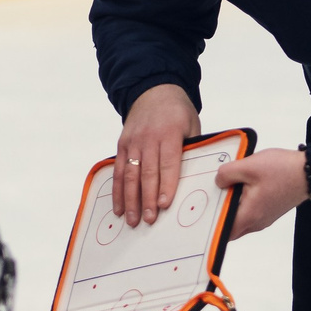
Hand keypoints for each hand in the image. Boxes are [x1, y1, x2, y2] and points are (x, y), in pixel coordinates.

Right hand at [115, 84, 199, 224]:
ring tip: (132, 220)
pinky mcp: (122, 144)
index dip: (166, 185)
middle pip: (147, 172)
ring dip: (130, 199)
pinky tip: (118, 207)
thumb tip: (192, 181)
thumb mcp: (192, 125)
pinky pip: (118, 170)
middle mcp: (149, 137)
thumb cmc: (178, 112)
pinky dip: (117, 190)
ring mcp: (133, 141)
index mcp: (170, 132)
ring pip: (129, 174)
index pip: (168, 163)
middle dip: (147, 199)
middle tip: (148, 220)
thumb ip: (191, 150)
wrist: (153, 90)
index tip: (164, 205)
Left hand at [217, 148, 308, 240]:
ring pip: (240, 218)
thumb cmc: (283, 170)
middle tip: (210, 196)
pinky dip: (242, 203)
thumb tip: (218, 182)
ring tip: (225, 187)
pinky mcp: (270, 210)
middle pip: (230, 226)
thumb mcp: (249, 166)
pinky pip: (250, 211)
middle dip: (219, 213)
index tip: (200, 211)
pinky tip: (240, 185)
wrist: (310, 171)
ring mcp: (264, 217)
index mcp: (249, 216)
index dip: (209, 223)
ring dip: (231, 206)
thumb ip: (227, 174)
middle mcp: (257, 222)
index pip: (222, 231)